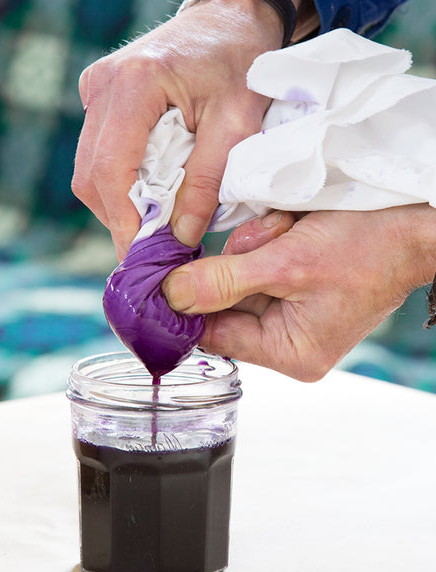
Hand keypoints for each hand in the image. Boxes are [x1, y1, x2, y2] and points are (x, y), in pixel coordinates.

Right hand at [73, 0, 312, 258]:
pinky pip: (95, 152)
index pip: (112, 169)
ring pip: (88, 167)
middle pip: (90, 174)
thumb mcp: (237, 122)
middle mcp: (102, 84)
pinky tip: (150, 188)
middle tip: (152, 247)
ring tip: (155, 220)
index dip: (122, 219)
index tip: (140, 257)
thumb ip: (208, 181)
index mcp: (135, 82)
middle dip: (118, 216)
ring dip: (117, 200)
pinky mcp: (95, 93)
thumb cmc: (242, 61)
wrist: (232, 14)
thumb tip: (181, 237)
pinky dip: (118, 179)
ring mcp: (93, 87)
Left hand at [161, 207, 435, 380]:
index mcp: (290, 353)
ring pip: (234, 275)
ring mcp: (291, 310)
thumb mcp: (287, 264)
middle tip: (265, 239)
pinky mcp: (294, 281)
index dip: (185, 303)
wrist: (418, 218)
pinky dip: (264, 238)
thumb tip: (170, 297)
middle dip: (234, 263)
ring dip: (251, 245)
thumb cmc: (369, 246)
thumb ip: (222, 282)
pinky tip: (289, 227)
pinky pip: (255, 260)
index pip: (211, 334)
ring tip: (286, 230)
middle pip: (220, 302)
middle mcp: (288, 340)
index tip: (162, 274)